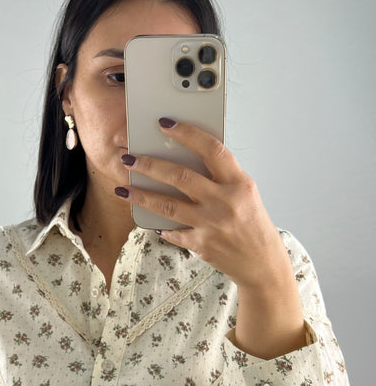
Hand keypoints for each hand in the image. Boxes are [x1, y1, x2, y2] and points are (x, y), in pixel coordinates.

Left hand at [117, 118, 290, 289]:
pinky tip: (151, 220)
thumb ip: (221, 177)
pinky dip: (161, 226)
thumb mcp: (245, 193)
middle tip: (129, 159)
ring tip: (123, 188)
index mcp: (239, 183)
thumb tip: (187, 158)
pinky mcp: (202, 244)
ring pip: (168, 205)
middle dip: (149, 165)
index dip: (187, 134)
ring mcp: (212, 224)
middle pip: (180, 177)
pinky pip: (173, 232)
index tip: (165, 123)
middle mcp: (225, 201)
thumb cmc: (253, 223)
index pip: (211, 150)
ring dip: (142, 195)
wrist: (262, 262)